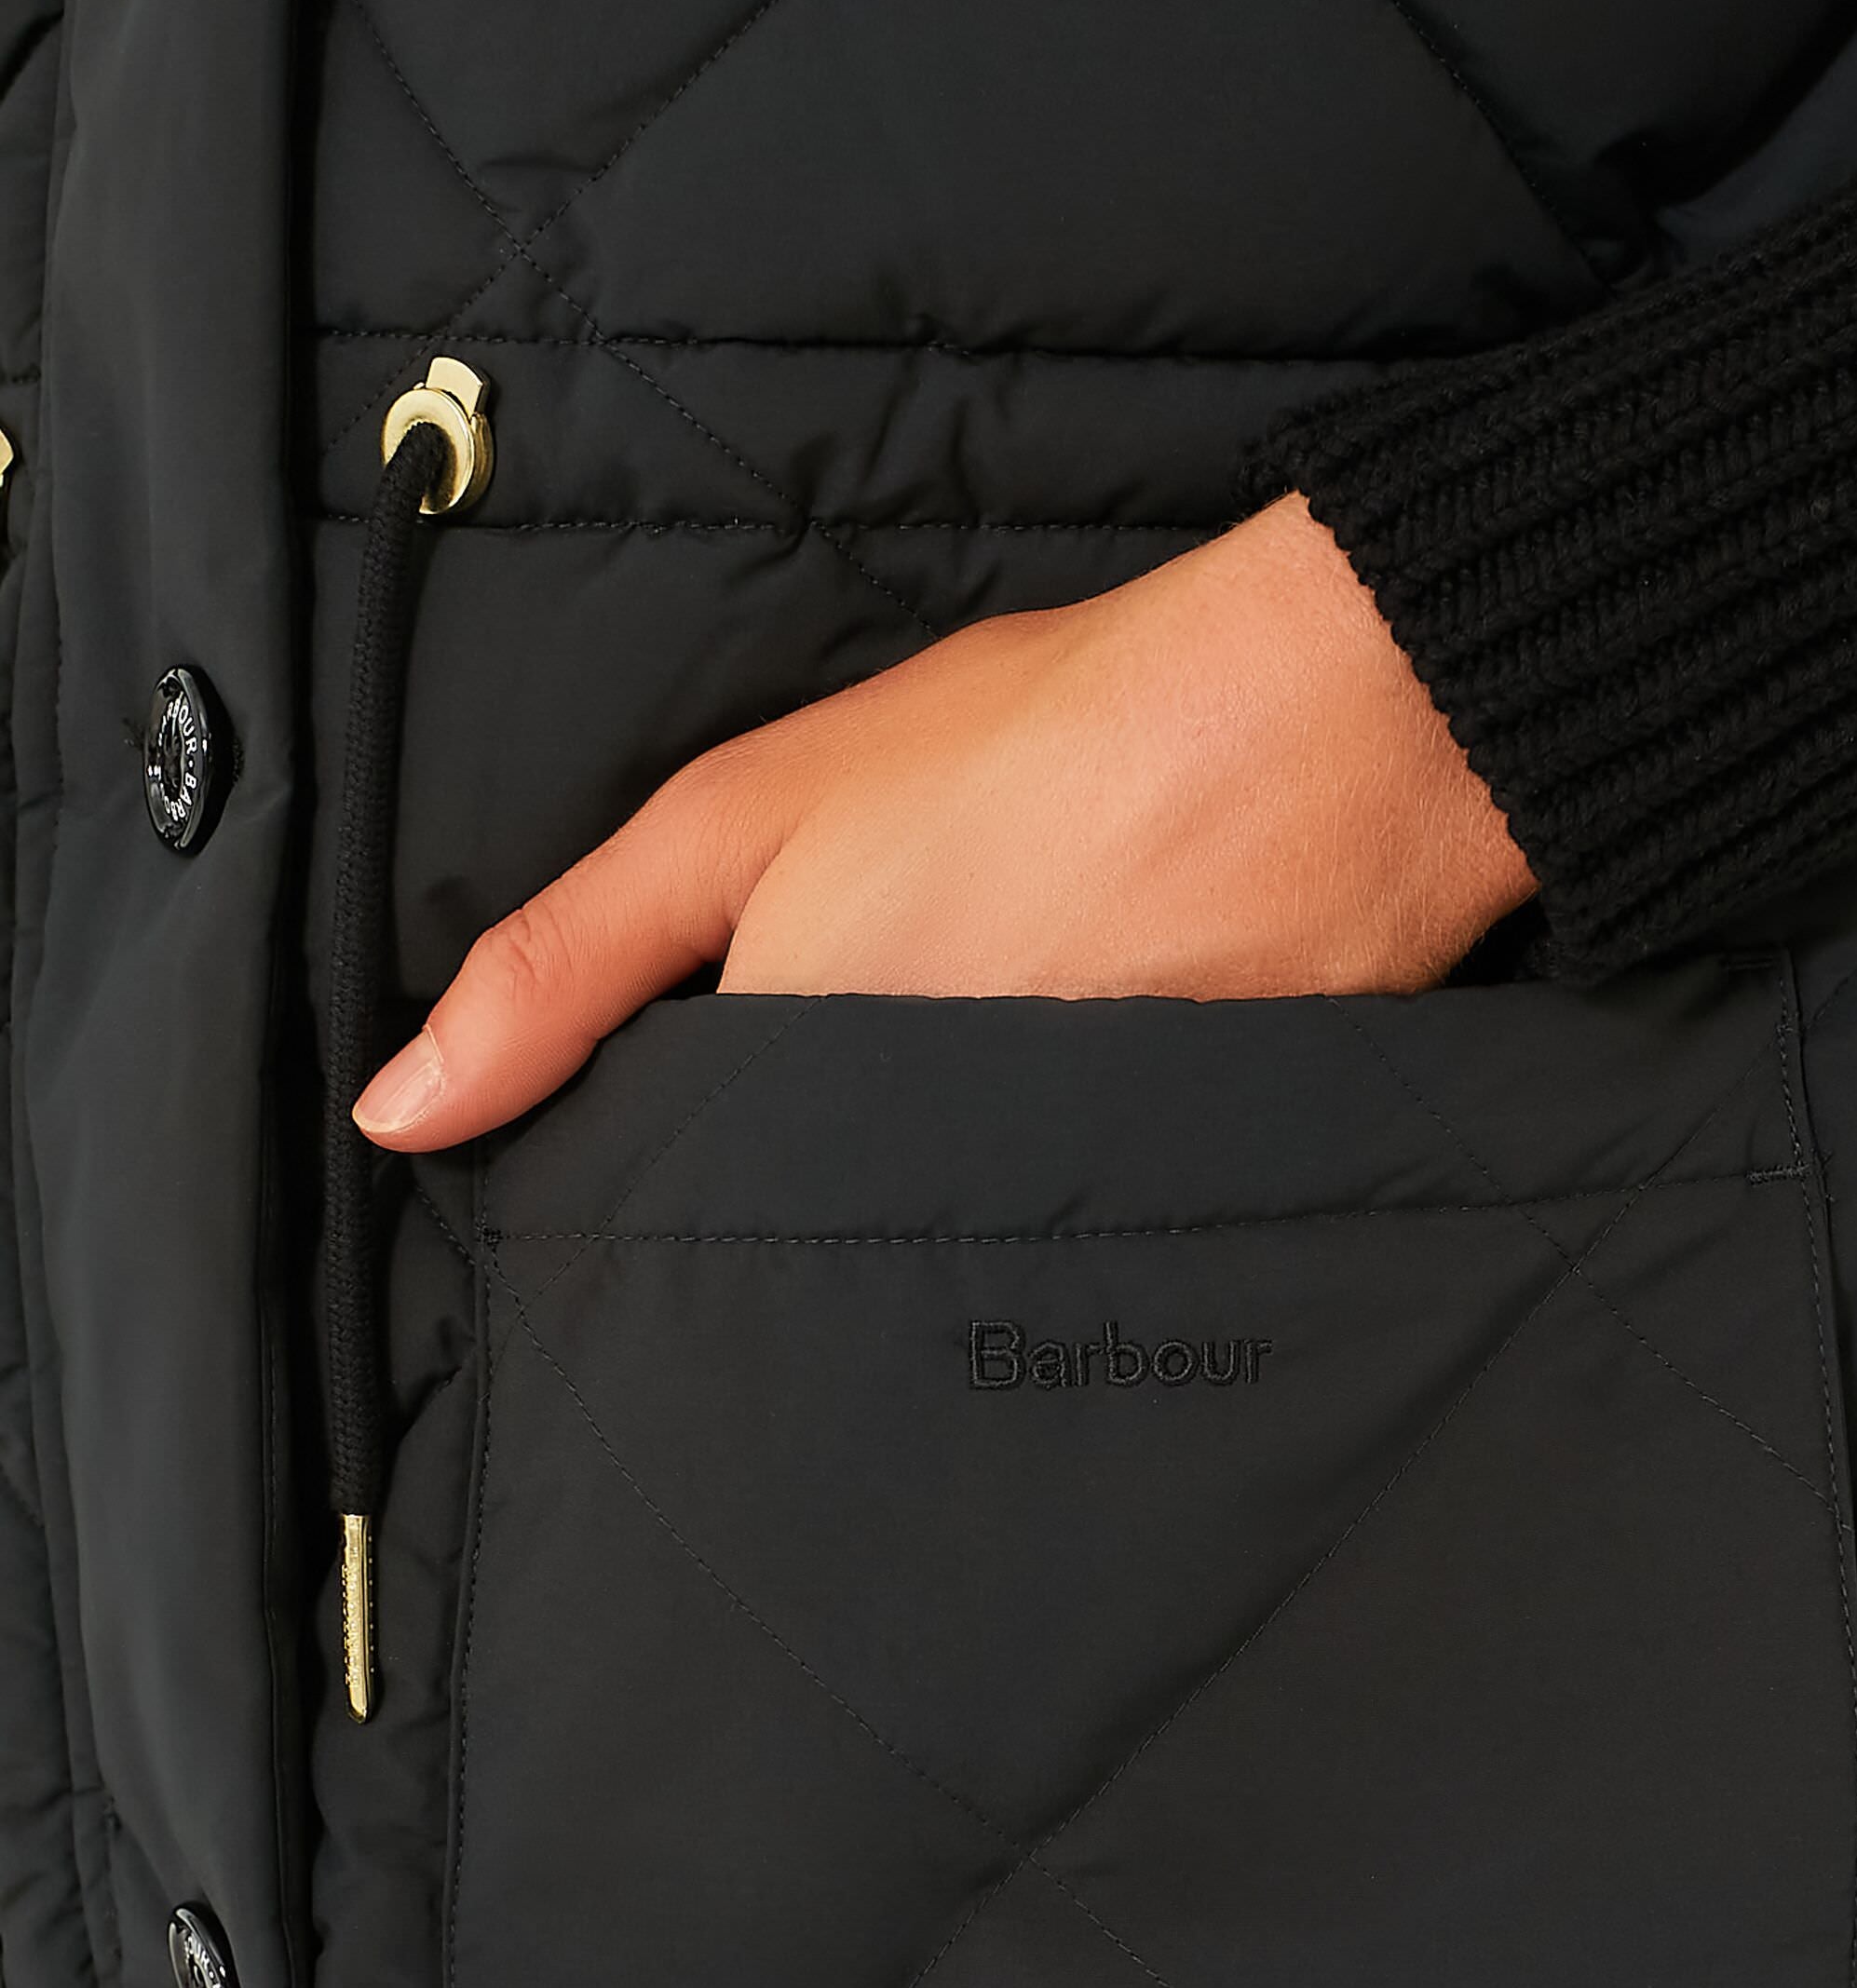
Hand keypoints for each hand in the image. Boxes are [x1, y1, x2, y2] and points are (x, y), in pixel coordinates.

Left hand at [353, 494, 1536, 1151]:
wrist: (1329, 739)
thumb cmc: (1034, 744)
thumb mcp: (747, 813)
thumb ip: (562, 966)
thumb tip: (394, 1115)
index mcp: (786, 1105)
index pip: (676, 1211)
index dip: (665, 1162)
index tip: (688, 1104)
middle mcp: (903, 1198)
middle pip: (799, 1244)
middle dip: (794, 1191)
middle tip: (878, 1036)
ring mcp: (1032, 1219)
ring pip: (918, 1248)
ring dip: (918, 1189)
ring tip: (985, 1050)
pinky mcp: (1152, 1224)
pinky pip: (1046, 1245)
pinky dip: (1038, 1189)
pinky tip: (1078, 1079)